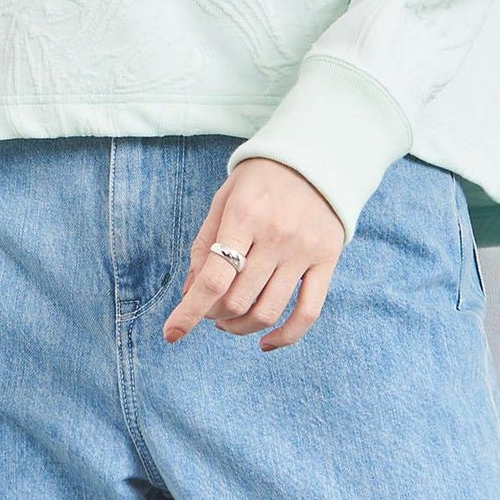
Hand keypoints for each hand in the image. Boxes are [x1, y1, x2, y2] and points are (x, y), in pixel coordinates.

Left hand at [163, 155, 346, 350]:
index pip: (214, 278)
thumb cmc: (261, 179)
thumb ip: (205, 243)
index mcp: (244, 215)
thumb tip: (190, 293)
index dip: (189, 312)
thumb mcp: (224, 198)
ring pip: (267, 312)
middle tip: (208, 309)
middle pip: (237, 300)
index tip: (172, 333)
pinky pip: (308, 313)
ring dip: (240, 328)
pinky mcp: (327, 261)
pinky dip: (285, 336)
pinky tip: (265, 341)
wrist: (315, 157)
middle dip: (213, 315)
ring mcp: (304, 250)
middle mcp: (275, 235)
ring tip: (229, 321)